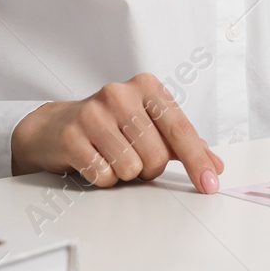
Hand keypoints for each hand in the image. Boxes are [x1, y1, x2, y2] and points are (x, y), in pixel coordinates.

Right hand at [10, 73, 225, 192]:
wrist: (56, 125)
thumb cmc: (111, 124)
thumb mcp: (150, 124)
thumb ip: (184, 143)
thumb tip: (214, 165)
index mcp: (147, 87)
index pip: (180, 129)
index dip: (197, 160)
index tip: (210, 183)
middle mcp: (121, 94)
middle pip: (156, 155)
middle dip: (149, 167)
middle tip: (134, 155)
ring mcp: (94, 113)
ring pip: (131, 168)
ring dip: (125, 172)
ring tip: (113, 155)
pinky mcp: (72, 135)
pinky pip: (103, 175)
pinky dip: (103, 177)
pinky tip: (95, 159)